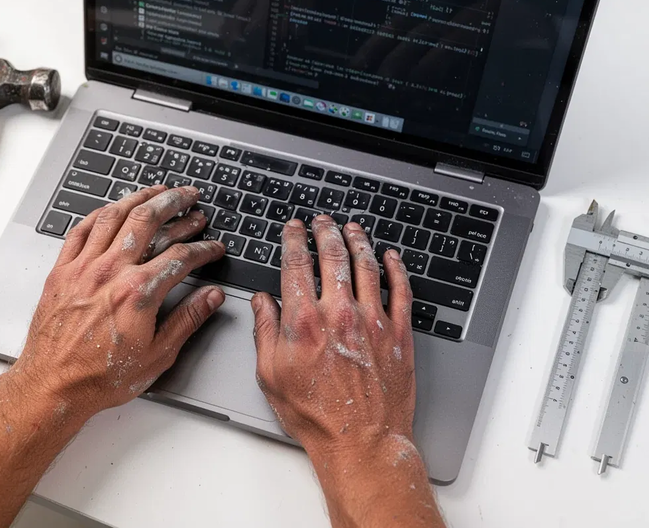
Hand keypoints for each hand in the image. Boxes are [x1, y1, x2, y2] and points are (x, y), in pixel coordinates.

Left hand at [13, 185, 225, 418]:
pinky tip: (113, 208)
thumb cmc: (100, 377)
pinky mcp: (62, 270)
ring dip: (140, 198)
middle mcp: (110, 272)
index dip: (203, 248)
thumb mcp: (157, 355)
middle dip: (175, 203)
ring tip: (158, 190)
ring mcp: (83, 267)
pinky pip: (81, 229)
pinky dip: (100, 213)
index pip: (181, 256)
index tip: (214, 247)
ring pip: (114, 216)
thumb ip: (188, 320)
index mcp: (137, 293)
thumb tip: (211, 297)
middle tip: (191, 197)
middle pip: (148, 221)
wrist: (52, 386)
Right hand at [251, 216, 415, 459]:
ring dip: (358, 241)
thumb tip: (262, 302)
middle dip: (326, 231)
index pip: (297, 264)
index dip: (294, 239)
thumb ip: (265, 331)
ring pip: (367, 266)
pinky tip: (391, 257)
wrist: (361, 442)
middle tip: (323, 220)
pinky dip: (396, 268)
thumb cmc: (315, 415)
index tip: (294, 228)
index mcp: (304, 321)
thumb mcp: (271, 375)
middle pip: (333, 256)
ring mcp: (373, 321)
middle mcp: (339, 314)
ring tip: (352, 228)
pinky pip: (401, 290)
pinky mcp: (399, 333)